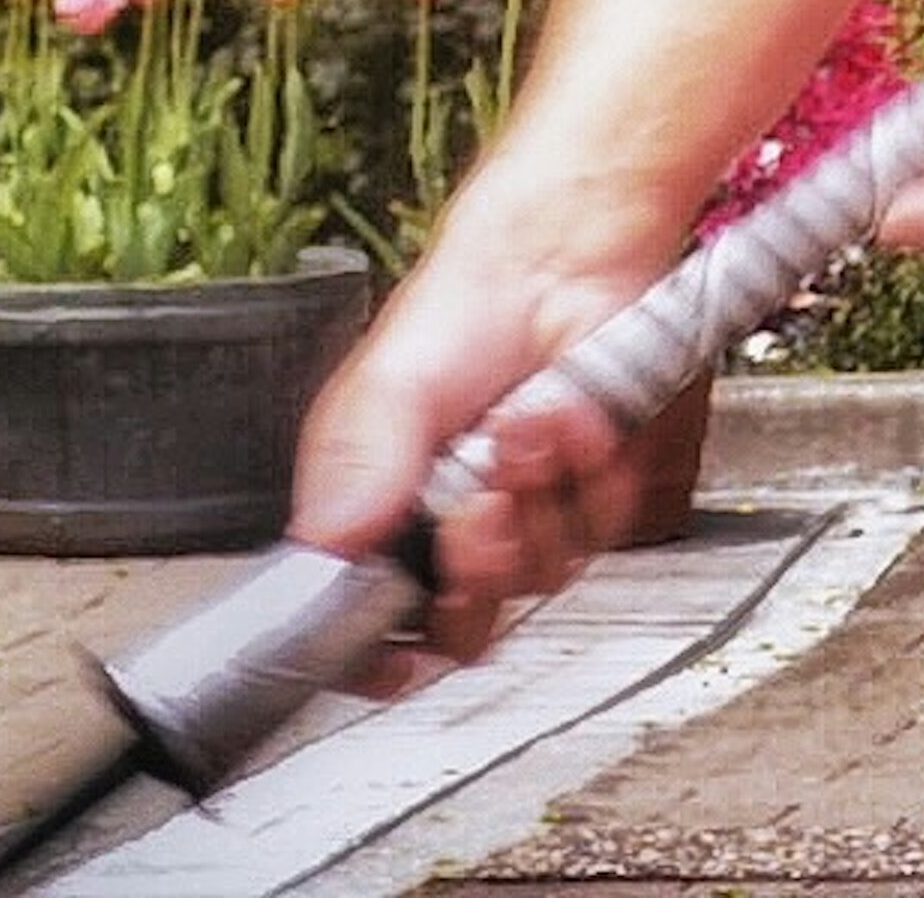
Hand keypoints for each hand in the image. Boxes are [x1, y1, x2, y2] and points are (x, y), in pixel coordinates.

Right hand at [290, 190, 665, 668]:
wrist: (560, 262)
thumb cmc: (463, 311)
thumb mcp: (387, 385)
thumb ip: (354, 463)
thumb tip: (325, 542)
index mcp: (378, 510)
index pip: (366, 619)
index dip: (382, 652)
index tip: (398, 660)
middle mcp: (446, 525)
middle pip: (461, 622)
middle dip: (476, 565)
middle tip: (475, 507)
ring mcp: (521, 515)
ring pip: (535, 578)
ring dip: (535, 497)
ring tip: (521, 424)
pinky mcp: (587, 497)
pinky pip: (597, 533)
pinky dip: (589, 475)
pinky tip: (566, 422)